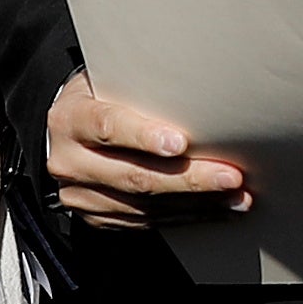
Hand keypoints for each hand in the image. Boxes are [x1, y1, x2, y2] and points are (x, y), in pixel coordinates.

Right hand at [43, 74, 249, 229]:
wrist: (66, 133)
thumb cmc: (100, 98)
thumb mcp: (108, 81)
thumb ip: (140, 90)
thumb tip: (200, 95)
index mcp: (70, 119)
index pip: (107, 126)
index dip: (144, 136)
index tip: (181, 143)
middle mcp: (70, 161)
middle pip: (134, 175)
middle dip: (189, 178)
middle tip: (229, 176)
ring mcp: (81, 196)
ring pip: (145, 205)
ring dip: (197, 203)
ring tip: (236, 197)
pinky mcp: (97, 218)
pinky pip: (147, 222)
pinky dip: (186, 216)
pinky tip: (215, 209)